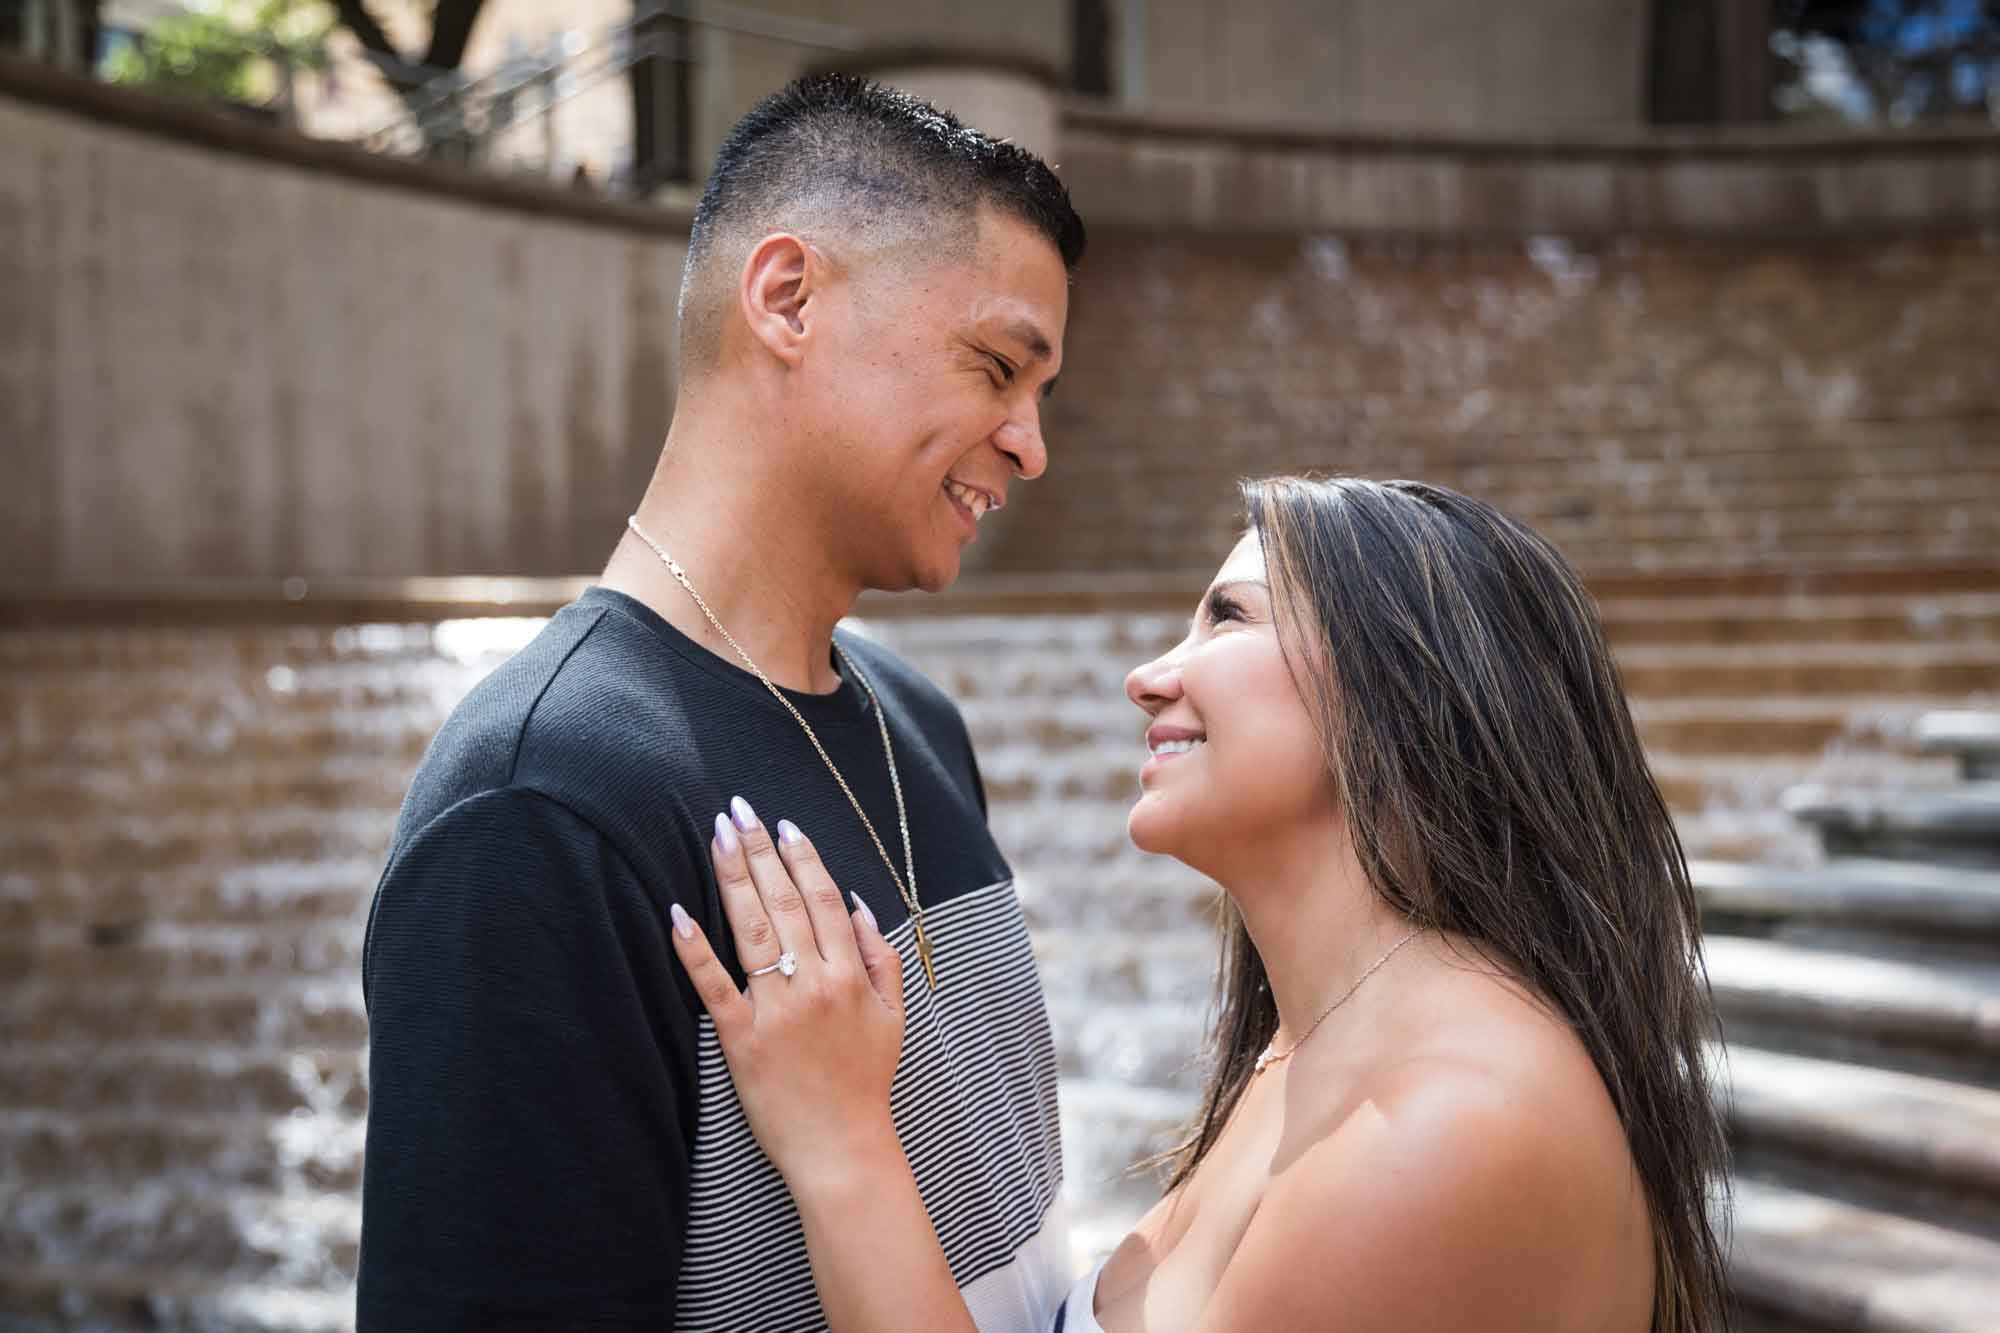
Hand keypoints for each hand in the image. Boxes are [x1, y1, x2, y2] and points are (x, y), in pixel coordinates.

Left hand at [668, 797, 907, 1192]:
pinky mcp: (742, 1039)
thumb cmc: (866, 1081)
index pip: (824, 900)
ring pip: (753, 930)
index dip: (803, 858)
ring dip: (733, 878)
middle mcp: (814, 984)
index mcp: (850, 975)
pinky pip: (715, 986)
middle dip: (761, 851)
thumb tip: (859, 904)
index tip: (784, 825)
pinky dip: (695, 949)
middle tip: (740, 810)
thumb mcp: (893, 1015)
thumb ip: (880, 956)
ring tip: (719, 836)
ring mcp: (776, 1010)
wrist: (843, 1148)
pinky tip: (678, 913)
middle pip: (786, 903)